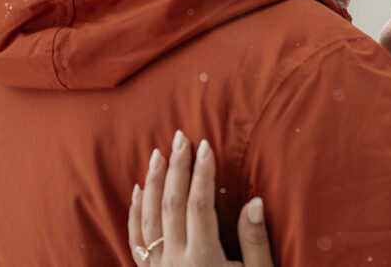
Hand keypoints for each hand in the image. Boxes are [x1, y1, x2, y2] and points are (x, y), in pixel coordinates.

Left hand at [129, 130, 274, 266]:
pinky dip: (135, 213)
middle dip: (175, 167)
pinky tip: (137, 192)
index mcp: (203, 259)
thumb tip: (253, 201)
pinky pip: (136, 240)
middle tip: (179, 136)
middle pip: (170, 204)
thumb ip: (255, 242)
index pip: (199, 204)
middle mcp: (175, 261)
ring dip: (152, 183)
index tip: (206, 145)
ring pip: (148, 218)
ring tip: (157, 154)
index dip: (202, 173)